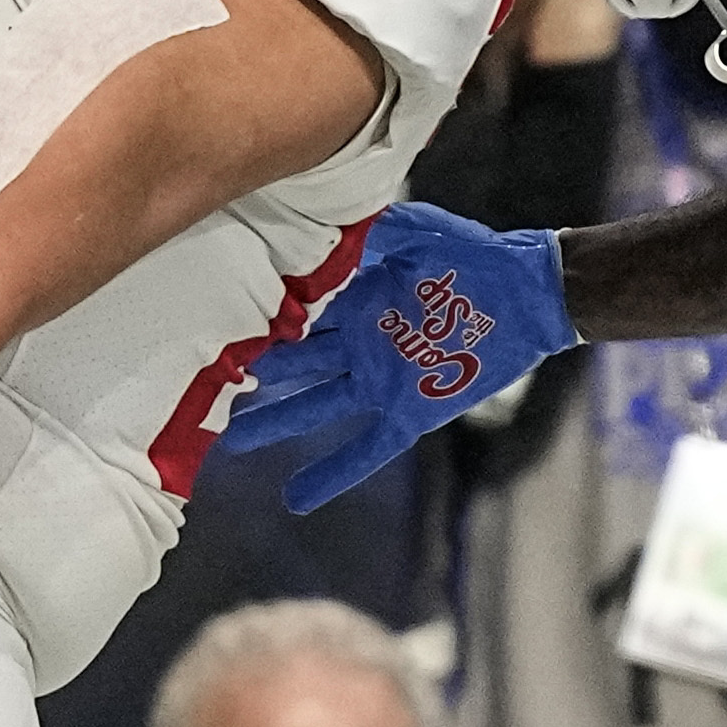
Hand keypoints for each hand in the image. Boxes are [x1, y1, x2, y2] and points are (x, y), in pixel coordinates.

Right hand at [222, 203, 579, 511]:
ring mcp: (380, 380)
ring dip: (274, 423)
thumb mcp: (425, 232)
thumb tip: (327, 227)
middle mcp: (358, 342)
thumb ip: (378, 230)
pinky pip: (366, 449)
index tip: (207, 319)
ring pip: (315, 405)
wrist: (529, 293)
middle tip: (197, 383)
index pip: (295, 311)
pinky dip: (333, 473)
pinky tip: (296, 499)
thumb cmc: (479, 255)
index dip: (256, 318)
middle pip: (292, 364)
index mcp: (355, 299)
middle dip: (250, 374)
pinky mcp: (409, 411)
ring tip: (229, 441)